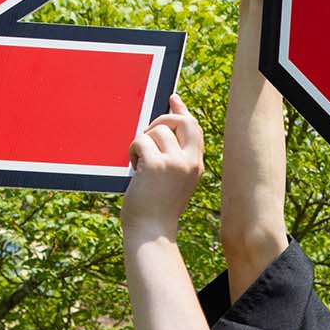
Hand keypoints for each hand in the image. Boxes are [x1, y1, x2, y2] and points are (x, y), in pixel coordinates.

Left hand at [123, 95, 204, 237]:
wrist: (151, 231)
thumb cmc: (157, 209)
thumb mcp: (175, 182)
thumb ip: (174, 159)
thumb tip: (160, 134)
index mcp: (196, 165)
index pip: (194, 128)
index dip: (182, 111)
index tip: (173, 99)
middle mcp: (189, 161)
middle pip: (180, 121)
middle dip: (160, 121)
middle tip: (147, 134)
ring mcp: (174, 162)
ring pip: (155, 131)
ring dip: (142, 143)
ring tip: (140, 165)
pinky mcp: (155, 164)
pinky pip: (140, 141)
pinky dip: (133, 151)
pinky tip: (134, 168)